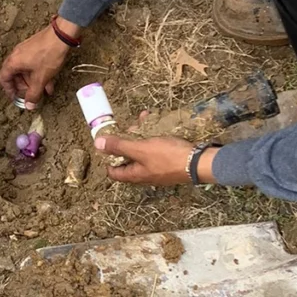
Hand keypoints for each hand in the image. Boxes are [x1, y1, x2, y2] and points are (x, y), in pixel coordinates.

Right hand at [0, 21, 79, 108]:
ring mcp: (26, 50)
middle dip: (23, 86)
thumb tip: (29, 105)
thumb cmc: (49, 54)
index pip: (3, 78)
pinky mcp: (35, 48)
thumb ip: (34, 94)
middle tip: (30, 94)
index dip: (8, 90)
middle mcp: (17, 55)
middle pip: (14, 74)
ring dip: (33, 81)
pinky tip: (50, 81)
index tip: (15, 97)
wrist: (61, 35)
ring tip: (43, 89)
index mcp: (13, 62)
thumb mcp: (41, 78)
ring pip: (26, 70)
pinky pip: (33, 64)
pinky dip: (38, 73)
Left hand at [95, 134, 219, 185]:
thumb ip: (119, 146)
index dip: (107, 159)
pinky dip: (153, 136)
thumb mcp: (140, 149)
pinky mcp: (169, 162)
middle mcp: (145, 174)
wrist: (199, 162)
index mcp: (135, 175)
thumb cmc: (168, 157)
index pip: (114, 172)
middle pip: (128, 159)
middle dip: (126, 142)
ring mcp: (158, 169)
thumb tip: (97, 144)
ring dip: (140, 136)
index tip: (106, 145)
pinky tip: (155, 122)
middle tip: (126, 129)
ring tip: (141, 121)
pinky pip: (156, 148)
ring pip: (143, 151)